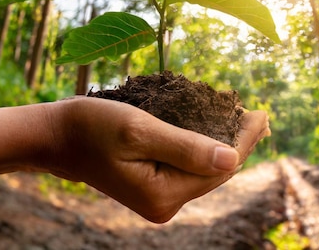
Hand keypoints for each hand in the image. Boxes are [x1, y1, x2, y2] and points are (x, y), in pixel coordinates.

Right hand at [47, 97, 269, 222]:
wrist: (55, 137)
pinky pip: (188, 168)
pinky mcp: (152, 186)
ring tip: (245, 120)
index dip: (245, 140)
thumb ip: (187, 147)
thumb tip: (232, 159)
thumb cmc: (92, 127)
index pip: (219, 168)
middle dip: (239, 142)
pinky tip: (215, 130)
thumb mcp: (140, 130)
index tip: (263, 114)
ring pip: (204, 170)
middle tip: (261, 115)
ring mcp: (158, 198)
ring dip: (223, 144)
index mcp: (163, 195)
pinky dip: (204, 147)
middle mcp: (164, 204)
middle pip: (215, 173)